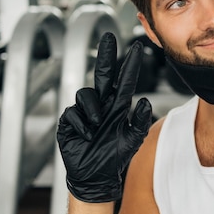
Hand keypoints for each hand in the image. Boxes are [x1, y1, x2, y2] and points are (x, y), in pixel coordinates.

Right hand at [57, 32, 151, 202]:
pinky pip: (73, 113)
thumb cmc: (115, 156)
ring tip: (98, 126)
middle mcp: (102, 104)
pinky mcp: (69, 121)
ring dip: (93, 110)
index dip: (130, 64)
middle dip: (105, 55)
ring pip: (86, 95)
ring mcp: (84, 111)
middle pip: (102, 74)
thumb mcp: (132, 139)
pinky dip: (81, 125)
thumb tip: (144, 101)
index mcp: (118, 106)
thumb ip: (139, 121)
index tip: (137, 47)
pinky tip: (87, 136)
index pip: (124, 80)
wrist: (96, 176)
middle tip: (109, 37)